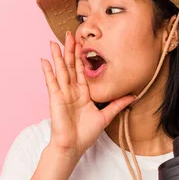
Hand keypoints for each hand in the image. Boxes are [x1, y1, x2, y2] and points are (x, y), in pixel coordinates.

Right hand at [41, 31, 135, 158]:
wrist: (73, 146)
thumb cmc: (86, 134)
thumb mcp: (106, 116)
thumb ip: (117, 104)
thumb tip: (133, 96)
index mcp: (83, 93)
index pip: (82, 70)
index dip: (83, 56)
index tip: (84, 42)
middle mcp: (72, 91)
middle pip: (71, 66)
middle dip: (71, 50)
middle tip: (70, 33)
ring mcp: (63, 93)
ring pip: (61, 70)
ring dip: (58, 55)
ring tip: (54, 41)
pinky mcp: (55, 98)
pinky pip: (51, 82)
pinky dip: (47, 71)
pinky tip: (44, 59)